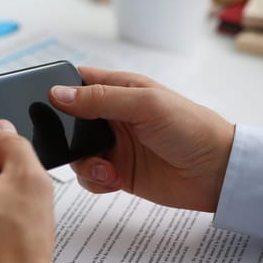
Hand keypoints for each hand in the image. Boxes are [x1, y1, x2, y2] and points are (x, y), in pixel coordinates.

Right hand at [49, 67, 234, 211]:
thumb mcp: (145, 104)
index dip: (58, 90)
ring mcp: (114, 145)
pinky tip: (113, 180)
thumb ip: (100, 99)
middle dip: (63, 134)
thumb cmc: (191, 128)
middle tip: (71, 144)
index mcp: (119, 89)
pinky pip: (89, 176)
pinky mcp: (117, 171)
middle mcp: (112, 116)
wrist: (218, 173)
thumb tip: (57, 94)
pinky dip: (94, 180)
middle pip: (69, 121)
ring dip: (83, 162)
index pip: (77, 82)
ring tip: (105, 168)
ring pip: (76, 152)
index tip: (44, 103)